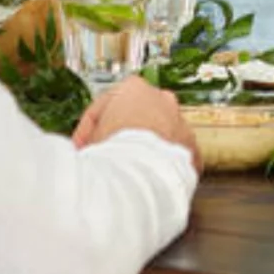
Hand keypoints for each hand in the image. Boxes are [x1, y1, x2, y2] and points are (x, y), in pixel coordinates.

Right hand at [73, 76, 199, 167]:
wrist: (142, 173)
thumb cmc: (111, 149)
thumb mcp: (86, 138)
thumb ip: (87, 138)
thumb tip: (81, 150)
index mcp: (133, 89)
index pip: (105, 106)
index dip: (89, 130)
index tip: (82, 148)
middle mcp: (162, 100)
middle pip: (137, 118)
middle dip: (122, 136)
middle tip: (105, 158)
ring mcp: (180, 124)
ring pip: (159, 137)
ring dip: (144, 153)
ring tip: (126, 174)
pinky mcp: (191, 151)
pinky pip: (175, 159)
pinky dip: (162, 169)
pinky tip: (147, 184)